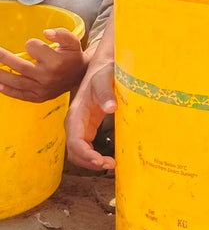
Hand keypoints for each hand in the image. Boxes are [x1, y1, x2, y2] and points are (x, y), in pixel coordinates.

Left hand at [0, 28, 85, 101]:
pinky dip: (7, 90)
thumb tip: (46, 32)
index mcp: (56, 62)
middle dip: (4, 58)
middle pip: (20, 67)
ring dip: (1, 75)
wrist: (80, 76)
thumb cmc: (73, 57)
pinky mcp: (38, 97)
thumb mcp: (73, 41)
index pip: (34, 49)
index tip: (32, 44)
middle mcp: (47, 76)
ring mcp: (42, 89)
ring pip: (16, 82)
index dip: (31, 44)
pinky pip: (20, 95)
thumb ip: (62, 34)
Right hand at [66, 45, 116, 170]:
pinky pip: (88, 146)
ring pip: (80, 152)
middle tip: (110, 165)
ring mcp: (81, 125)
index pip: (75, 142)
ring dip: (92, 161)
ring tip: (111, 164)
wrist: (103, 65)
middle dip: (90, 162)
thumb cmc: (103, 71)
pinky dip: (95, 155)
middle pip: (75, 151)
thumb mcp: (105, 79)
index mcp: (76, 114)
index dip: (86, 155)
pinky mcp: (89, 126)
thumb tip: (111, 108)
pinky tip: (109, 157)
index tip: (100, 161)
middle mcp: (75, 123)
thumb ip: (107, 93)